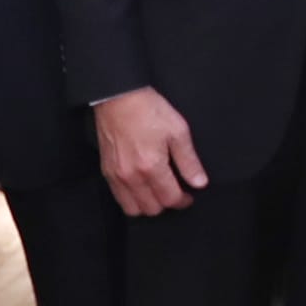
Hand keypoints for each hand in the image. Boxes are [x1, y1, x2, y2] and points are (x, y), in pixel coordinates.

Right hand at [95, 89, 207, 214]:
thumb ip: (189, 160)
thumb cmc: (148, 110)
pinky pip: (119, 198)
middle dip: (167, 204)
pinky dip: (132, 200)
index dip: (183, 201)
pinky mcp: (106, 171)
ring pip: (133, 209)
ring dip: (148, 205)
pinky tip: (141, 188)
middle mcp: (132, 176)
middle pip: (152, 209)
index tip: (188, 196)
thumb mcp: (178, 130)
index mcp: (152, 166)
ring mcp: (117, 175)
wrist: (118, 97)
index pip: (170, 199)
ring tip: (157, 192)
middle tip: (175, 192)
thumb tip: (199, 182)